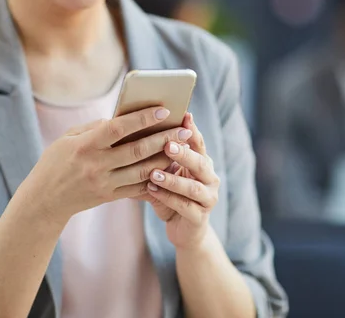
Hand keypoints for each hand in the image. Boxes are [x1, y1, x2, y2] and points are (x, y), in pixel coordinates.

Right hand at [21, 107, 192, 225]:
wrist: (44, 200)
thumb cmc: (56, 162)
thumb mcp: (68, 138)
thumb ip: (95, 127)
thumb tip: (123, 118)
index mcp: (85, 145)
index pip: (118, 129)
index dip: (142, 119)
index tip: (163, 110)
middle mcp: (96, 165)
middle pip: (137, 151)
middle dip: (164, 139)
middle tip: (184, 129)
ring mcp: (104, 183)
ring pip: (143, 171)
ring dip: (166, 158)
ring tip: (184, 147)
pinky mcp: (110, 196)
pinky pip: (138, 187)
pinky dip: (156, 177)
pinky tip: (171, 167)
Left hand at [145, 113, 220, 250]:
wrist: (182, 229)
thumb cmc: (171, 195)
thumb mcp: (167, 173)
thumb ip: (159, 157)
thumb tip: (134, 133)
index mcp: (203, 163)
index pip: (199, 143)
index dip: (192, 130)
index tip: (183, 115)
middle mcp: (210, 178)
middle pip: (200, 163)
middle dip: (184, 154)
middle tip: (167, 145)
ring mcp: (208, 198)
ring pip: (193, 187)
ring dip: (173, 180)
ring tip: (153, 173)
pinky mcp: (200, 217)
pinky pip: (184, 206)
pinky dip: (167, 198)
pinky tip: (152, 190)